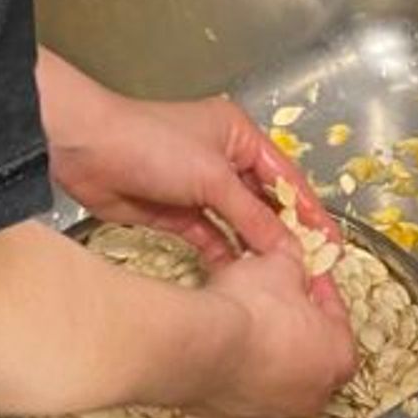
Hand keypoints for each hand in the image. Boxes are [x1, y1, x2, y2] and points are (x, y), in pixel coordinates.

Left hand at [36, 48, 334, 269]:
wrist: (85, 149)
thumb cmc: (150, 144)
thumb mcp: (211, 177)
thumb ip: (251, 215)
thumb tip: (287, 248)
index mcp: (238, 135)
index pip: (285, 177)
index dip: (309, 211)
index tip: (331, 244)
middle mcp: (222, 159)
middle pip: (264, 202)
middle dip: (285, 234)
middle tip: (311, 270)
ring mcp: (197, 187)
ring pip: (238, 223)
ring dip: (256, 249)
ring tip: (281, 282)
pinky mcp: (175, 213)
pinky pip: (211, 238)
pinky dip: (225, 256)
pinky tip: (242, 279)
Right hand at [187, 247, 360, 417]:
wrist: (202, 347)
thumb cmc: (251, 313)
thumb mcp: (281, 266)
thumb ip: (293, 265)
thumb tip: (289, 262)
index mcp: (338, 357)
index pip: (337, 315)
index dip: (318, 287)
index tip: (305, 275)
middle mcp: (312, 393)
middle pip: (309, 349)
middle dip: (294, 320)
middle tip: (278, 296)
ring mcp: (273, 410)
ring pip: (275, 371)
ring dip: (264, 345)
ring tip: (245, 315)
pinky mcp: (234, 415)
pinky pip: (241, 383)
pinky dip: (235, 363)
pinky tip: (222, 337)